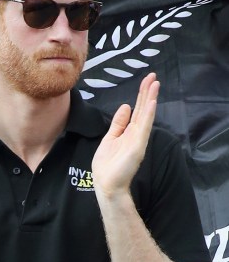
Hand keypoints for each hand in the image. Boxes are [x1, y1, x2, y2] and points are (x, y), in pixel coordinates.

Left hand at [92, 73, 158, 200]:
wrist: (107, 185)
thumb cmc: (107, 166)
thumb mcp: (110, 139)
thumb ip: (118, 124)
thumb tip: (126, 106)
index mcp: (129, 132)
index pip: (137, 109)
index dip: (141, 95)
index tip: (146, 80)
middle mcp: (136, 134)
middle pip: (143, 109)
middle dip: (147, 92)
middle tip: (153, 75)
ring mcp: (138, 139)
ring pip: (145, 115)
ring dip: (150, 98)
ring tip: (155, 83)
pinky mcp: (138, 146)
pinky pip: (144, 127)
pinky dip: (148, 114)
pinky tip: (151, 102)